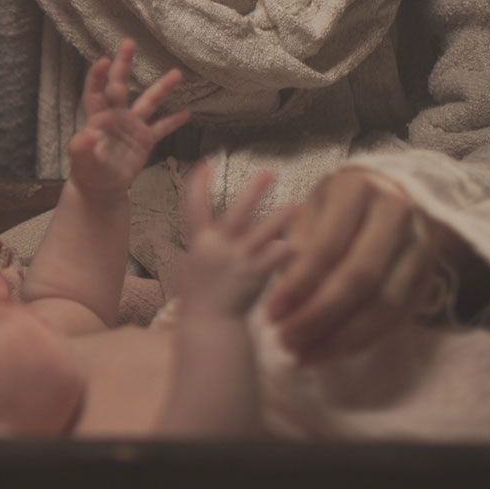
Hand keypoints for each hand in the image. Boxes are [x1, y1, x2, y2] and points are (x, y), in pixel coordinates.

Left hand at [66, 39, 190, 196]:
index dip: (98, 77)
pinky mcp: (144, 140)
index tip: (104, 60)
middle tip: (129, 43)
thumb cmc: (87, 171)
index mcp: (97, 118)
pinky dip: (173, 121)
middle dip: (123, 65)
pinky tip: (187, 112)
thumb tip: (86, 135)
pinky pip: (161, 128)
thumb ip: (82, 148)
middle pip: (120, 86)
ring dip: (162, 88)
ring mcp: (132, 126)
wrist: (101, 187)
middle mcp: (116, 116)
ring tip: (177, 73)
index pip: (96, 92)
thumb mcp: (81, 161)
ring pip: (148, 102)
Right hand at [172, 162, 296, 317]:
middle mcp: (219, 248)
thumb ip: (202, 244)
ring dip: (280, 217)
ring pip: (263, 233)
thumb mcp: (190, 265)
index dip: (199, 185)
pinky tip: (299, 242)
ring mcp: (239, 261)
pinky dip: (286, 249)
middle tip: (270, 172)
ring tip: (297, 203)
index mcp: (199, 243)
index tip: (207, 164)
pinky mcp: (256, 276)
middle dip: (253, 191)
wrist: (210, 324)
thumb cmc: (198, 296)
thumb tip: (206, 226)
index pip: (195, 207)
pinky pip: (274, 258)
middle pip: (237, 213)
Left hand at [264, 167, 459, 362]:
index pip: (328, 246)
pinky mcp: (427, 276)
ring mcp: (419, 246)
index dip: (299, 284)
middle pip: (360, 278)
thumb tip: (283, 298)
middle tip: (285, 340)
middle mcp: (396, 214)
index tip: (271, 312)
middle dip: (319, 316)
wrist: (388, 198)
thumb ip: (296, 248)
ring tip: (303, 354)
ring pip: (384, 304)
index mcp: (358, 189)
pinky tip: (330, 351)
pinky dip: (362, 340)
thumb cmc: (335, 208)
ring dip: (340, 337)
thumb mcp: (309, 211)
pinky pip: (397, 318)